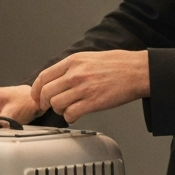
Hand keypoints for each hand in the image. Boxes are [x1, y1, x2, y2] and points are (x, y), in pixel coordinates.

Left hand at [31, 51, 149, 122]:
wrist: (137, 71)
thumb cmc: (118, 64)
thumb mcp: (89, 57)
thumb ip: (72, 67)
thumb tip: (58, 78)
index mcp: (73, 61)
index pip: (44, 76)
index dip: (36, 90)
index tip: (37, 96)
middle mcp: (75, 74)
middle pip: (46, 92)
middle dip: (45, 103)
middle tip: (49, 106)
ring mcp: (83, 88)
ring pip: (57, 104)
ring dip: (59, 110)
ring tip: (67, 109)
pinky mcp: (93, 102)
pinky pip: (71, 114)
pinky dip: (70, 117)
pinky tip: (75, 115)